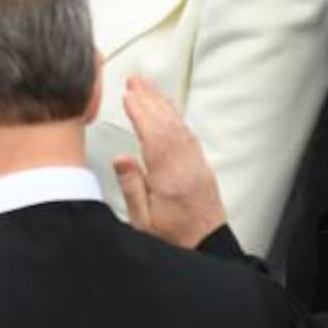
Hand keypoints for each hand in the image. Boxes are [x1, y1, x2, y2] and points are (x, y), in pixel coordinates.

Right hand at [113, 76, 228, 249]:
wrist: (206, 247)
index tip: (128, 94)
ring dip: (163, 104)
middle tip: (135, 80)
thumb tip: (121, 159)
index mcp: (171, 178)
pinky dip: (175, 118)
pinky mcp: (201, 167)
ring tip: (147, 87)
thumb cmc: (172, 237)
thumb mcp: (143, 221)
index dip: (142, 113)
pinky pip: (188, 135)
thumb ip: (132, 188)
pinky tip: (166, 111)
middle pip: (168, 125)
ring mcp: (196, 165)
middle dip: (151, 99)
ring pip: (180, 127)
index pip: (155, 137)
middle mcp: (187, 167)